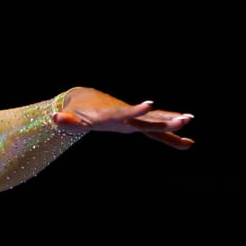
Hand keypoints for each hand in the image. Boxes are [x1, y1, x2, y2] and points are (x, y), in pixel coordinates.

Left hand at [52, 87, 194, 149]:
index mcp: (110, 116)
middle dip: (165, 119)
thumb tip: (55, 118)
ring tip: (191, 121)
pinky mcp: (135, 124)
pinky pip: (155, 133)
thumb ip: (65, 121)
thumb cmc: (77, 113)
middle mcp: (125, 116)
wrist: (86, 100)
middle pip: (147, 120)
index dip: (136, 110)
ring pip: (155, 123)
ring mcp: (132, 120)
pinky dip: (169, 137)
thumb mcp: (69, 120)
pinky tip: (188, 144)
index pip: (124, 113)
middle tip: (185, 118)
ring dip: (171, 123)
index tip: (151, 103)